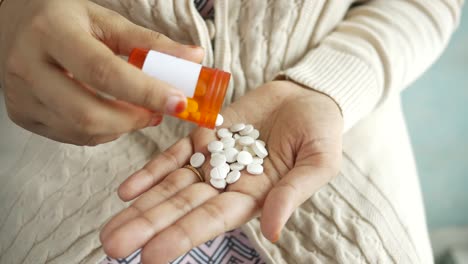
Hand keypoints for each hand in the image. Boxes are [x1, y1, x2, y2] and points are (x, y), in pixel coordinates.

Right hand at [0, 0, 202, 144]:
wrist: (15, 22)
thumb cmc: (65, 18)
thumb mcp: (106, 21)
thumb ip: (150, 42)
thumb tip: (194, 58)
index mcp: (52, 32)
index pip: (103, 72)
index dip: (145, 91)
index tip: (179, 102)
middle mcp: (28, 66)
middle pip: (89, 113)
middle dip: (134, 119)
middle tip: (158, 112)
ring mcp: (20, 95)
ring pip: (82, 131)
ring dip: (121, 127)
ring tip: (137, 110)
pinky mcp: (21, 114)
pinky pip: (72, 136)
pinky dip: (102, 131)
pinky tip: (111, 113)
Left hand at [100, 81, 342, 262]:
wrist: (306, 96)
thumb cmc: (321, 131)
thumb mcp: (319, 161)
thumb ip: (294, 193)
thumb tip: (273, 231)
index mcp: (255, 196)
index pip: (214, 220)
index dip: (183, 236)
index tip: (152, 256)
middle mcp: (228, 184)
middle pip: (182, 208)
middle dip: (149, 227)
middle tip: (113, 246)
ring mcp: (213, 160)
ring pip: (171, 186)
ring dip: (141, 206)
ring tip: (110, 228)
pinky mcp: (205, 135)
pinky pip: (174, 156)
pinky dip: (151, 172)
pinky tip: (126, 190)